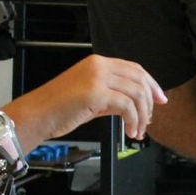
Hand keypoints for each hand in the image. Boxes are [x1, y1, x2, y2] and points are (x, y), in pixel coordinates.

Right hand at [13, 55, 165, 142]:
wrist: (36, 115)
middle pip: (139, 78)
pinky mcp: (95, 93)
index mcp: (97, 63)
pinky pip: (126, 106)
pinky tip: (130, 131)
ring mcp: (97, 78)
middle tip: (152, 118)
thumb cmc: (56, 109)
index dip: (151, 84)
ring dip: (142, 115)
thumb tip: (132, 105)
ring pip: (136, 93)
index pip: (134, 68)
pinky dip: (133, 121)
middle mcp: (98, 65)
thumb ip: (110, 96)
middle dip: (151, 100)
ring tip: (138, 130)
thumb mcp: (89, 98)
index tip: (160, 99)